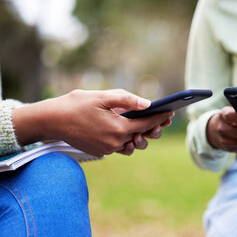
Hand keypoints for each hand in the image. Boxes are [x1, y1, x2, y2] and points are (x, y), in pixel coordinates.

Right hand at [12, 89, 173, 156]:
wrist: (52, 120)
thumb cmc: (76, 104)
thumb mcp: (103, 97)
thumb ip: (127, 100)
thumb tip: (148, 104)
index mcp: (118, 128)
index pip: (146, 123)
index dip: (160, 117)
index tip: (171, 112)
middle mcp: (115, 142)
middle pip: (142, 137)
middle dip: (153, 128)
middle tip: (160, 120)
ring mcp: (107, 149)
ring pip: (132, 145)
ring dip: (139, 136)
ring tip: (145, 126)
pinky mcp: (100, 152)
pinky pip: (119, 147)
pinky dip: (125, 140)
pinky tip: (127, 130)